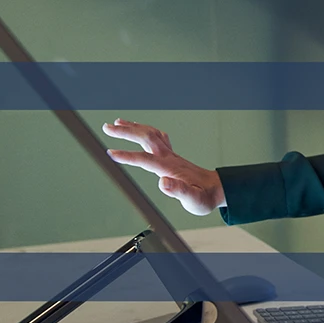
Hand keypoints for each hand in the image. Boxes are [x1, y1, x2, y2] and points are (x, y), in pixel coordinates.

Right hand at [101, 118, 224, 214]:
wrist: (217, 189)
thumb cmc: (204, 197)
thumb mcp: (193, 200)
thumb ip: (179, 191)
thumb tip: (163, 183)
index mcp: (170, 168)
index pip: (145, 159)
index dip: (128, 156)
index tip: (110, 153)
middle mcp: (169, 158)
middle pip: (145, 138)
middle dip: (125, 131)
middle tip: (106, 127)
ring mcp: (171, 155)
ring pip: (151, 134)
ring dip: (133, 127)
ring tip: (117, 122)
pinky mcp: (172, 155)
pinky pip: (157, 137)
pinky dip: (146, 130)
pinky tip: (141, 130)